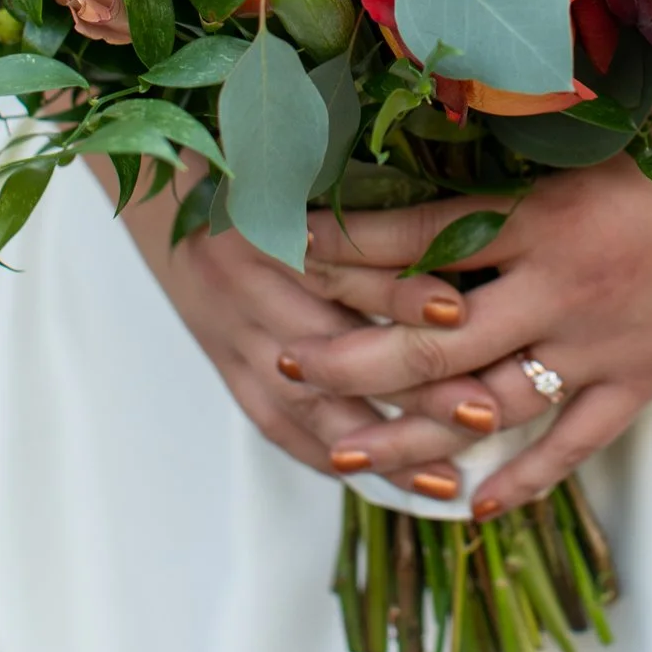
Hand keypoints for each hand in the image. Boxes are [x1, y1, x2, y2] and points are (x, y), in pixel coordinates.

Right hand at [113, 170, 513, 497]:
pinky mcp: (227, 368)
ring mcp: (232, 332)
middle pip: (334, 346)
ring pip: (309, 403)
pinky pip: (277, 425)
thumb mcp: (305, 171)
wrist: (169, 194)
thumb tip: (461, 243)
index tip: (459, 310)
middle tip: (481, 413)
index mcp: (269, 221)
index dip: (398, 287)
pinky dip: (330, 457)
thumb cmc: (260, 176)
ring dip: (380, 447)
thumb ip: (370, 208)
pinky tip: (384, 480)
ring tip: (446, 479)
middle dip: (411, 388)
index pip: (340, 263)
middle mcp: (246, 281)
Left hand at [287, 90, 651, 516]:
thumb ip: (542, 153)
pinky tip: (475, 505)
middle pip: (431, 334)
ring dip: (413, 430)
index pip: (421, 237)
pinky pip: (573, 442)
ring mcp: (604, 342)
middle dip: (350, 353)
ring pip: (488, 402)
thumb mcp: (619, 127)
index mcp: (548, 210)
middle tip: (286, 365)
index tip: (286, 244)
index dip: (347, 244)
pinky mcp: (648, 379)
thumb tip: (466, 130)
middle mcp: (561, 283)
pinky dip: (523, 476)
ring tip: (347, 452)